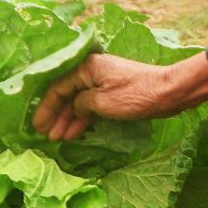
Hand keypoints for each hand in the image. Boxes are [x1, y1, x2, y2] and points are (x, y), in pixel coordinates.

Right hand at [32, 51, 207, 140]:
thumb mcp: (102, 102)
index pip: (58, 88)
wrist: (170, 92)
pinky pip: (92, 106)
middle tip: (47, 137)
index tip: (37, 127)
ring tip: (59, 139)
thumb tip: (73, 108)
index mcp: (86, 67)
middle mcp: (92, 71)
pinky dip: (84, 119)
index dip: (46, 108)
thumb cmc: (136, 95)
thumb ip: (80, 105)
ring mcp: (104, 82)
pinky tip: (75, 133)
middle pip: (67, 95)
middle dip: (56, 117)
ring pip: (79, 102)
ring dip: (69, 120)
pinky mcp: (115, 93)